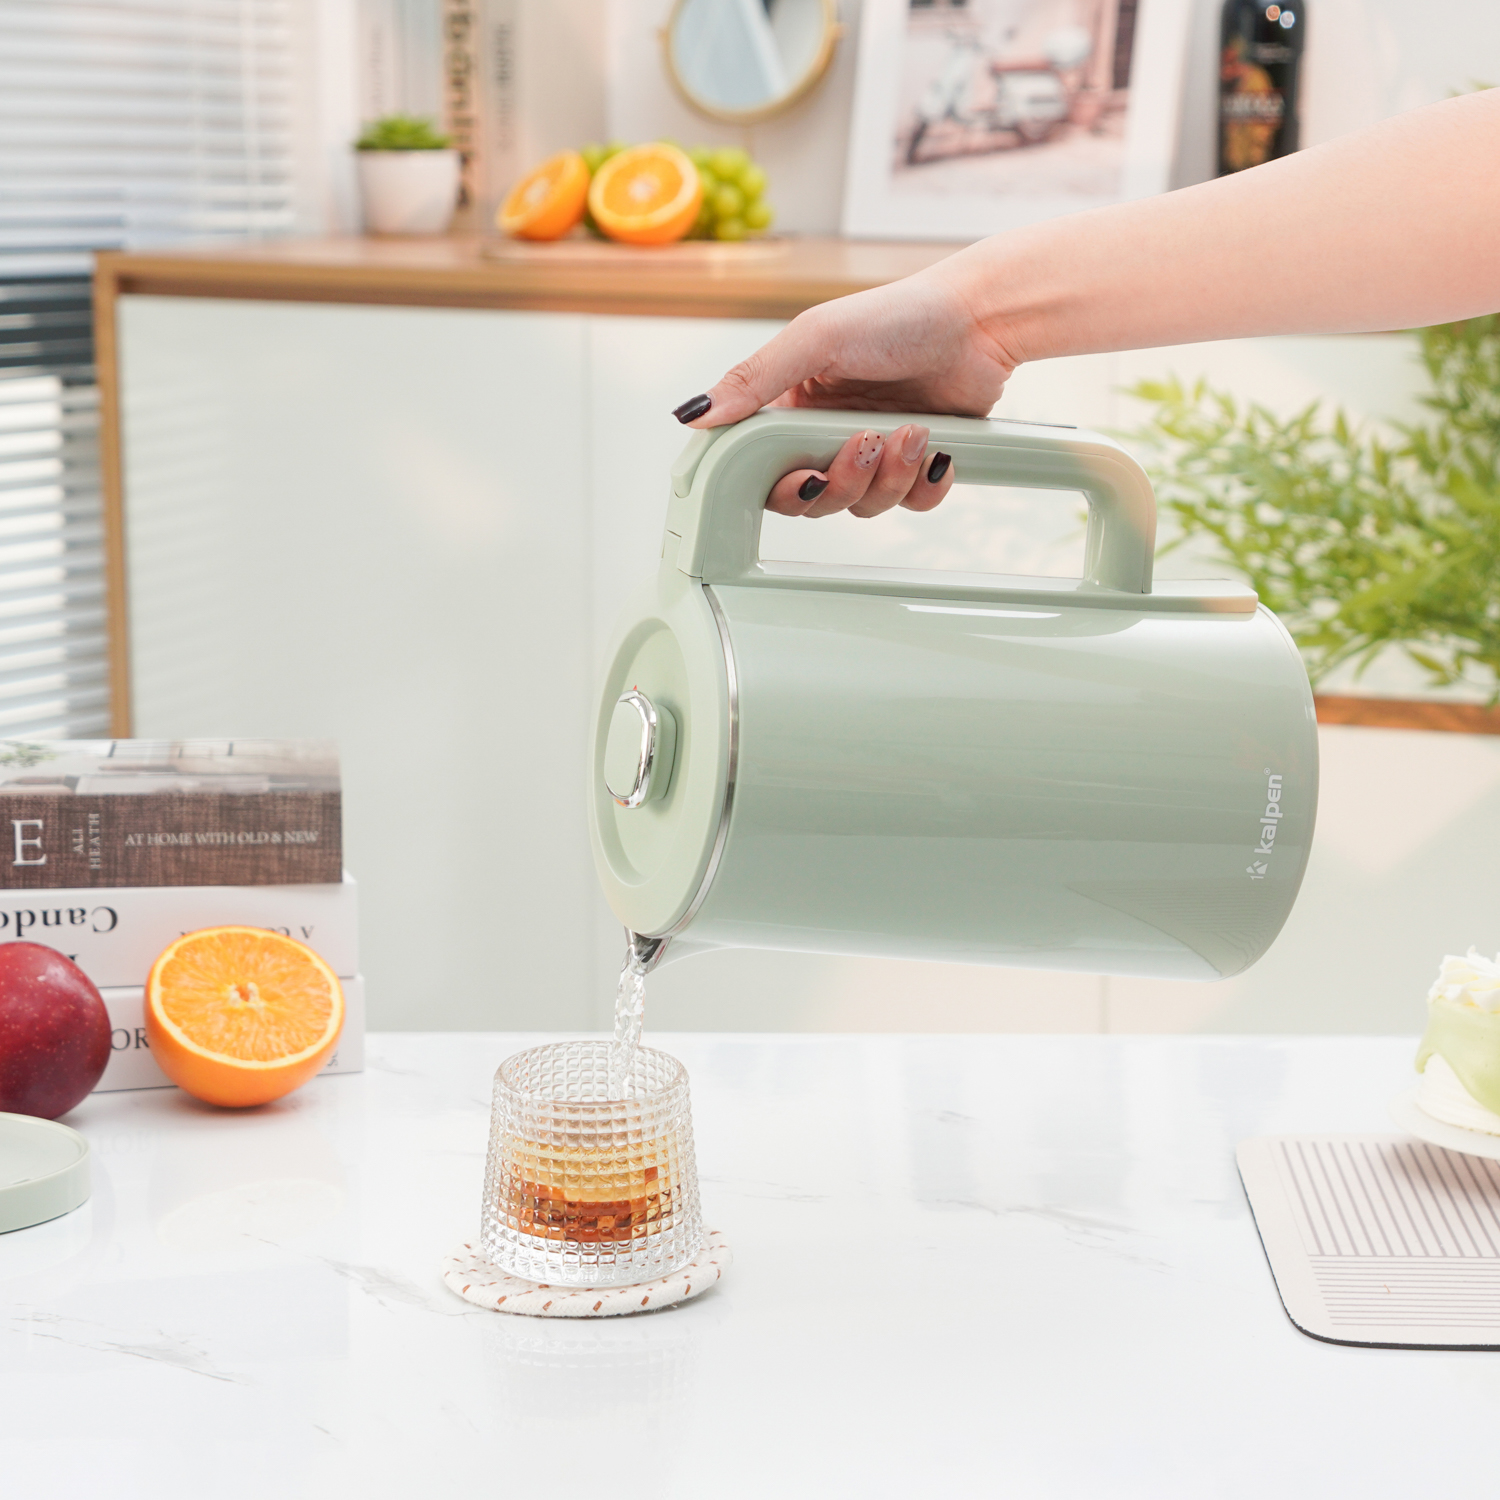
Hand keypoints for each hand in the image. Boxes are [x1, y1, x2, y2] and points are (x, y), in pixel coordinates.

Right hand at [670, 263, 1017, 516]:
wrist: (978, 320)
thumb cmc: (900, 314)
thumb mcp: (814, 338)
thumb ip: (753, 379)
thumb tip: (695, 414)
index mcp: (791, 405)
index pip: (762, 469)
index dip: (779, 485)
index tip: (803, 476)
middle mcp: (826, 432)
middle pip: (812, 499)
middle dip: (842, 481)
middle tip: (864, 444)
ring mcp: (871, 451)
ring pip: (862, 506)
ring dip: (889, 476)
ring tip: (910, 432)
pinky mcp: (914, 464)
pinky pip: (910, 505)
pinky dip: (925, 486)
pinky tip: (935, 450)